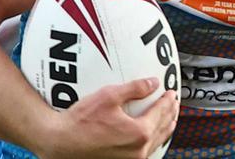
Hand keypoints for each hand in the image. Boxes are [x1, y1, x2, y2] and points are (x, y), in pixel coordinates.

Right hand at [37, 78, 178, 158]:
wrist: (60, 143)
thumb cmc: (80, 121)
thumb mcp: (109, 96)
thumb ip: (134, 88)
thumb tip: (152, 83)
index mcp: (138, 133)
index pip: (160, 112)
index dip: (167, 100)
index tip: (171, 92)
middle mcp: (138, 151)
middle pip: (162, 128)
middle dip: (170, 113)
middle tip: (174, 102)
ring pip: (156, 142)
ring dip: (165, 128)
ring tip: (170, 118)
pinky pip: (146, 151)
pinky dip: (153, 140)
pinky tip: (152, 136)